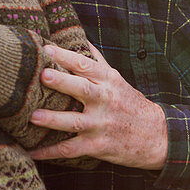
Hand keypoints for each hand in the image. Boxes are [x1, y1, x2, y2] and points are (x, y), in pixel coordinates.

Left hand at [28, 44, 168, 168]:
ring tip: (32, 115)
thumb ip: (97, 61)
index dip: (66, 56)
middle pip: (82, 89)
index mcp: (109, 81)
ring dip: (53, 119)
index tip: (46, 48)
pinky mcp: (98, 146)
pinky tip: (33, 151)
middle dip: (62, 82)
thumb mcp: (117, 80)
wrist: (157, 137)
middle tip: (42, 75)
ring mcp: (101, 125)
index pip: (86, 65)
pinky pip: (70, 149)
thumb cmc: (131, 104)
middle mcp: (106, 101)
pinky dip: (51, 151)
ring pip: (74, 121)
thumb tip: (79, 38)